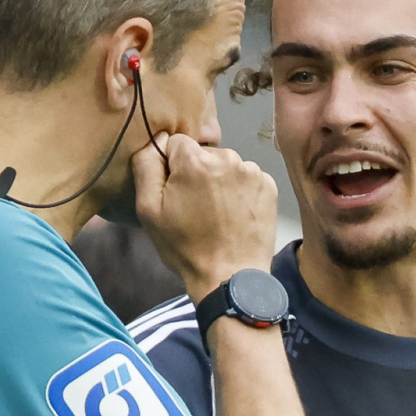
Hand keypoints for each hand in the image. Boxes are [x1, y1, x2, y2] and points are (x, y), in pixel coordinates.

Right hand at [131, 133, 277, 300]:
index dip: (171, 167)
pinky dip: (239, 191)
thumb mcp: (149, 209)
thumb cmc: (186, 247)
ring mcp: (251, 171)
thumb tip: (157, 138)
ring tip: (217, 214)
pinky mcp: (268, 186)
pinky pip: (246, 178)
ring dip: (219, 182)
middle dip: (197, 173)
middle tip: (196, 208)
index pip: (176, 143)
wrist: (231, 277)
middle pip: (203, 154)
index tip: (175, 192)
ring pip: (225, 166)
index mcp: (194, 160)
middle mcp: (227, 157)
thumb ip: (146, 165)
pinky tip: (235, 215)